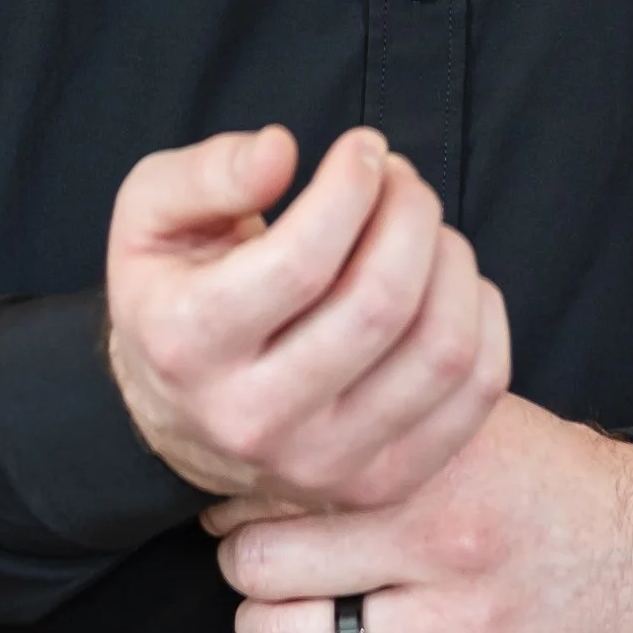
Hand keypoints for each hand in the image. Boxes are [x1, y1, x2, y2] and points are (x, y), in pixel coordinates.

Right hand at [104, 124, 509, 509]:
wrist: (176, 411)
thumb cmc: (174, 290)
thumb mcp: (149, 212)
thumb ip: (207, 172)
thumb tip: (281, 152)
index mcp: (187, 344)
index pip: (302, 260)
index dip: (352, 184)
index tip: (362, 147)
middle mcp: (253, 421)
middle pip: (381, 304)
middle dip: (410, 211)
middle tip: (399, 177)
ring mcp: (324, 466)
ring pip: (441, 349)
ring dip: (451, 258)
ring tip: (421, 226)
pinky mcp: (381, 486)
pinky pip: (476, 391)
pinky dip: (483, 315)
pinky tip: (446, 280)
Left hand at [207, 392, 632, 632]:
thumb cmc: (550, 482)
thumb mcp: (473, 421)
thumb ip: (383, 423)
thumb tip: (271, 429)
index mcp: (434, 464)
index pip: (283, 480)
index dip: (240, 491)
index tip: (234, 496)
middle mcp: (444, 544)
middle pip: (268, 565)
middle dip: (240, 563)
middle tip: (245, 557)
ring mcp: (461, 632)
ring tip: (270, 616)